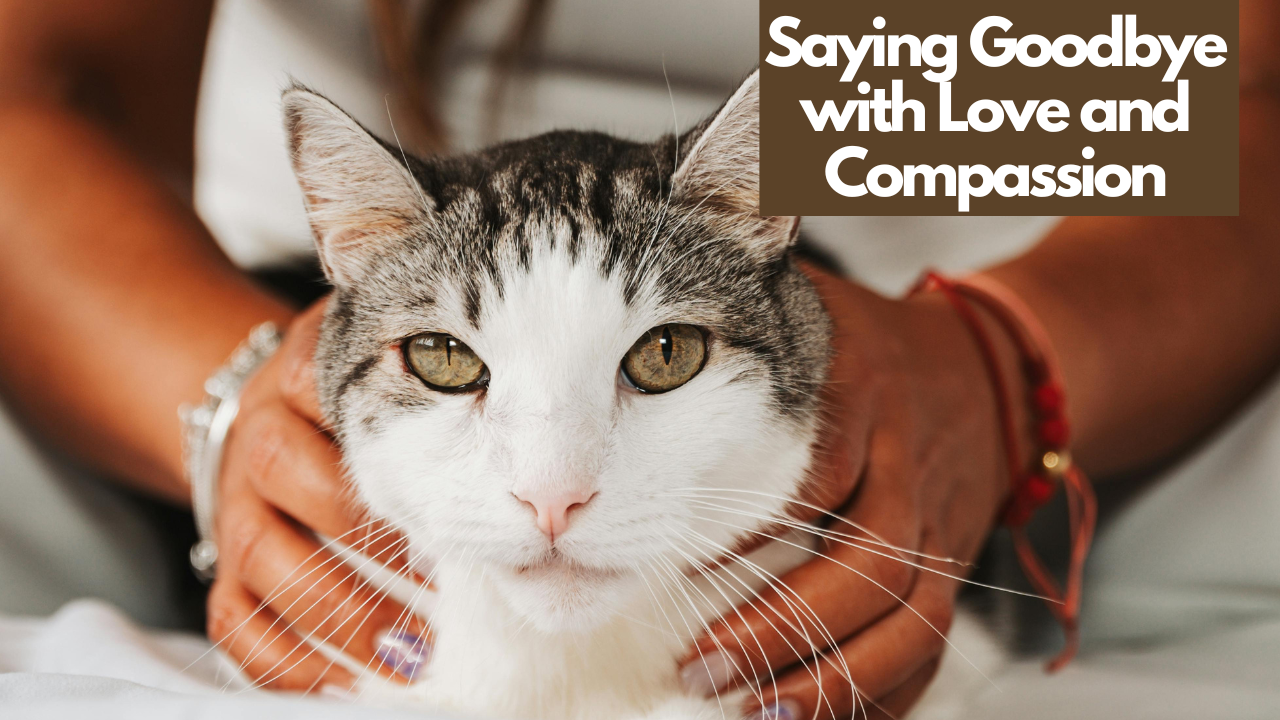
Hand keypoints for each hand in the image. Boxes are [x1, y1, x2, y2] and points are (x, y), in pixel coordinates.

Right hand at [207, 298, 429, 692]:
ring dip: (338, 608)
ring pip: (262, 556)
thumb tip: (521, 427)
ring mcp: (235, 506)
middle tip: (442, 575)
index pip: (327, 392)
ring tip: (409, 649)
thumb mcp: (385, 369)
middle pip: (289, 472)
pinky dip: (284, 660)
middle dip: (367, 532)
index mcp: (299, 379)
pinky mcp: (221, 565)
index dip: (386, 440)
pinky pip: (232, 619)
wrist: (265, 417)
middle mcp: (259, 439)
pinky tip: (344, 685)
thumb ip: (436, 380)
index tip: (452, 485)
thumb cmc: (357, 403)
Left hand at [680, 264, 1016, 718]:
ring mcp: (940, 527)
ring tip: (757, 711)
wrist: (990, 373)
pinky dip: (886, 693)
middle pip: (869, 562)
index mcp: (866, 399)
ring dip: (835, 675)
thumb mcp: (815, 311)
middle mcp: (908, 469)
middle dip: (784, 625)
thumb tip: (647, 316)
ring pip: (912, 618)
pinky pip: (934, 645)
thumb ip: (742, 314)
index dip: (750, 530)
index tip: (678, 568)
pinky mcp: (952, 568)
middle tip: (703, 664)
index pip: (816, 474)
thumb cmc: (870, 348)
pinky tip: (819, 719)